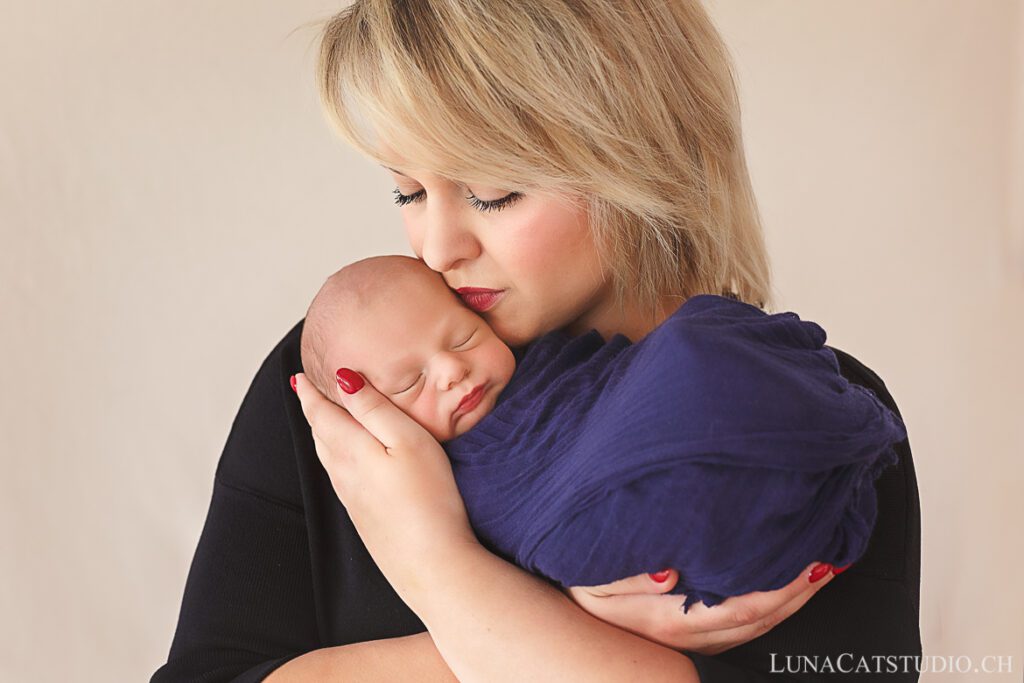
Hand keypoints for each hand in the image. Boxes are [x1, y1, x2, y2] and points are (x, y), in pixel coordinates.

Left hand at [292, 370, 479, 603]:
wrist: (431, 564)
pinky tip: (344, 460)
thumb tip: (344, 379)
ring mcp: (351, 498)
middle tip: (308, 391)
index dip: (311, 393)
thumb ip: (374, 408)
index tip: (300, 375)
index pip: (321, 413)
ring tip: (322, 419)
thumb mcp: (408, 440)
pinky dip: (333, 456)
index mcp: (351, 450)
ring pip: (327, 457)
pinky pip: (338, 476)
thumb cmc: (428, 500)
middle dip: (313, 410)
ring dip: (321, 433)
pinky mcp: (363, 516)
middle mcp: (343, 474)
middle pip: (320, 434)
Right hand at [563, 562, 839, 654]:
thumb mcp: (590, 579)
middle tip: (832, 557)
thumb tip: (669, 574)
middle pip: (758, 619)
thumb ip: (627, 577)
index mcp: (667, 620)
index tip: (808, 557)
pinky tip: (789, 583)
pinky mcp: (695, 636)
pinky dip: (774, 604)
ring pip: (757, 626)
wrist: (567, 619)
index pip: (739, 606)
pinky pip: (745, 624)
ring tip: (823, 566)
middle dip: (797, 590)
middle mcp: (688, 637)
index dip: (779, 586)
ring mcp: (693, 641)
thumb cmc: (581, 579)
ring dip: (792, 599)